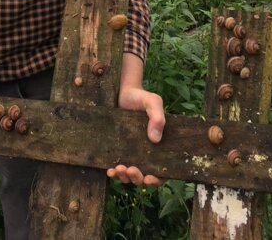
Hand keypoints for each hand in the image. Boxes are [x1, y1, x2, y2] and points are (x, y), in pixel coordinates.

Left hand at [106, 53, 165, 186]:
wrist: (123, 92)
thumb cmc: (141, 97)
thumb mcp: (153, 103)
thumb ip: (157, 117)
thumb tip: (155, 139)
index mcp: (159, 146)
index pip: (161, 171)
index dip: (156, 180)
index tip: (149, 178)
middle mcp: (145, 153)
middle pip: (143, 176)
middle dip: (137, 178)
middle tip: (131, 170)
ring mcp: (131, 153)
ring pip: (129, 175)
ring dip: (125, 177)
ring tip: (119, 169)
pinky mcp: (118, 150)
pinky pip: (117, 168)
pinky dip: (114, 173)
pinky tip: (110, 170)